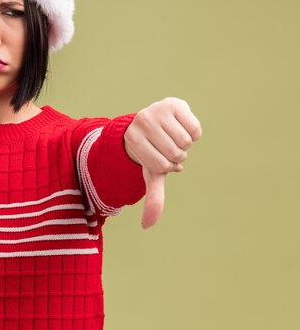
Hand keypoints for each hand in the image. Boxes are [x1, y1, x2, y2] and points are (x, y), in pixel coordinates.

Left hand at [123, 97, 201, 228]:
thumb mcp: (152, 174)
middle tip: (167, 147)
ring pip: (186, 141)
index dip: (167, 166)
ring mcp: (157, 109)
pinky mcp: (175, 103)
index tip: (158, 157)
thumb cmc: (153, 152)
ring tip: (173, 138)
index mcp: (133, 138)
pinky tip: (182, 128)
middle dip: (177, 155)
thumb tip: (146, 226)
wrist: (154, 124)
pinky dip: (194, 133)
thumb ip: (153, 198)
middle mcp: (141, 120)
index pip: (162, 165)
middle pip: (175, 153)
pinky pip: (195, 129)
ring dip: (185, 144)